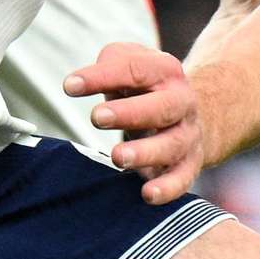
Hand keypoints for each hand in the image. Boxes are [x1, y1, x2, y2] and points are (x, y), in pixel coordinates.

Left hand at [69, 42, 209, 203]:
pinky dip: (168, 188)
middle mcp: (181, 103)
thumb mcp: (129, 64)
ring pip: (172, 145)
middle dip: (130, 112)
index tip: (70, 86)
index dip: (102, 76)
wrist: (187, 114)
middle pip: (162, 107)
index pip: (135, 70)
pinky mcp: (188, 165)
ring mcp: (187, 135)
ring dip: (146, 153)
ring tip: (118, 157)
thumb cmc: (145, 89)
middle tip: (98, 117)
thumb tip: (79, 83)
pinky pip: (182, 179)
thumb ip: (107, 65)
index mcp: (165, 72)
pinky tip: (148, 194)